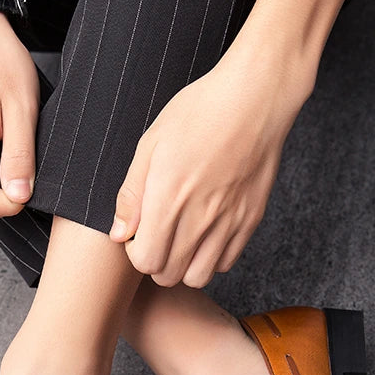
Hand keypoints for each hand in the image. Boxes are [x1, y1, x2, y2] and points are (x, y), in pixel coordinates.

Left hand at [109, 50, 311, 286]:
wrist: (255, 98)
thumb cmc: (199, 112)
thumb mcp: (151, 144)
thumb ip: (132, 195)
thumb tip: (119, 234)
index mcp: (169, 200)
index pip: (145, 262)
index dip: (136, 253)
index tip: (139, 233)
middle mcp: (200, 218)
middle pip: (169, 275)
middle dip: (156, 262)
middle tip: (157, 236)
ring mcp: (228, 222)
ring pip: (198, 276)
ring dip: (184, 266)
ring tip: (181, 240)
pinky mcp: (250, 220)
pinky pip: (226, 262)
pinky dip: (211, 257)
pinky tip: (205, 234)